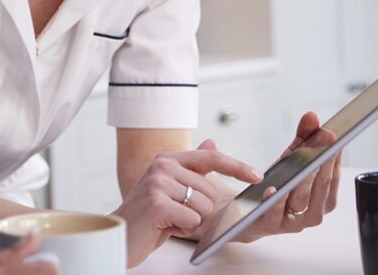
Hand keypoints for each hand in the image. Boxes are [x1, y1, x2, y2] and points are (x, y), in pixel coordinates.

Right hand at [112, 142, 264, 266]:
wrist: (120, 233)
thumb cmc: (149, 212)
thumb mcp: (171, 186)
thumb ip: (191, 166)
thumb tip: (212, 143)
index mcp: (168, 159)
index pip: (211, 158)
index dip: (237, 166)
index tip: (257, 176)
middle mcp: (162, 166)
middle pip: (210, 191)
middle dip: (200, 210)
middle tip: (176, 213)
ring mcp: (158, 183)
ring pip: (203, 207)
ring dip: (191, 221)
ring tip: (169, 220)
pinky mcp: (157, 203)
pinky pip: (192, 220)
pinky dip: (183, 229)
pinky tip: (165, 226)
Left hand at [238, 111, 342, 241]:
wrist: (246, 212)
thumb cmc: (275, 185)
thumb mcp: (288, 158)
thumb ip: (302, 138)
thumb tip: (312, 116)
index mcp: (323, 198)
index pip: (333, 175)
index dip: (333, 155)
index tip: (333, 135)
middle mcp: (313, 212)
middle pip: (320, 186)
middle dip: (321, 160)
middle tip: (322, 139)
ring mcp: (294, 222)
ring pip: (302, 199)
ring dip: (304, 179)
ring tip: (304, 161)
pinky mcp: (270, 226)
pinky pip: (275, 213)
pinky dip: (276, 199)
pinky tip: (272, 187)